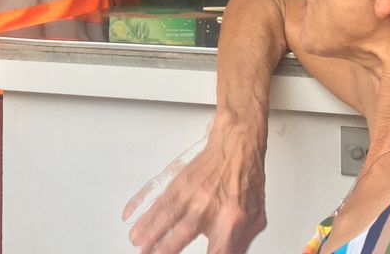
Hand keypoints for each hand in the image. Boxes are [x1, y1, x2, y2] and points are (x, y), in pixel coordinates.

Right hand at [124, 118, 267, 252]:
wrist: (238, 146)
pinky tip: (134, 221)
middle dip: (166, 248)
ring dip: (150, 233)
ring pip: (167, 216)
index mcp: (231, 218)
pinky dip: (145, 213)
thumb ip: (241, 244)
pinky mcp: (180, 184)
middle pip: (184, 233)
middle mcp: (208, 206)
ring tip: (139, 246)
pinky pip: (158, 200)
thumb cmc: (247, 181)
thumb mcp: (255, 218)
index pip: (217, 251)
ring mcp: (192, 193)